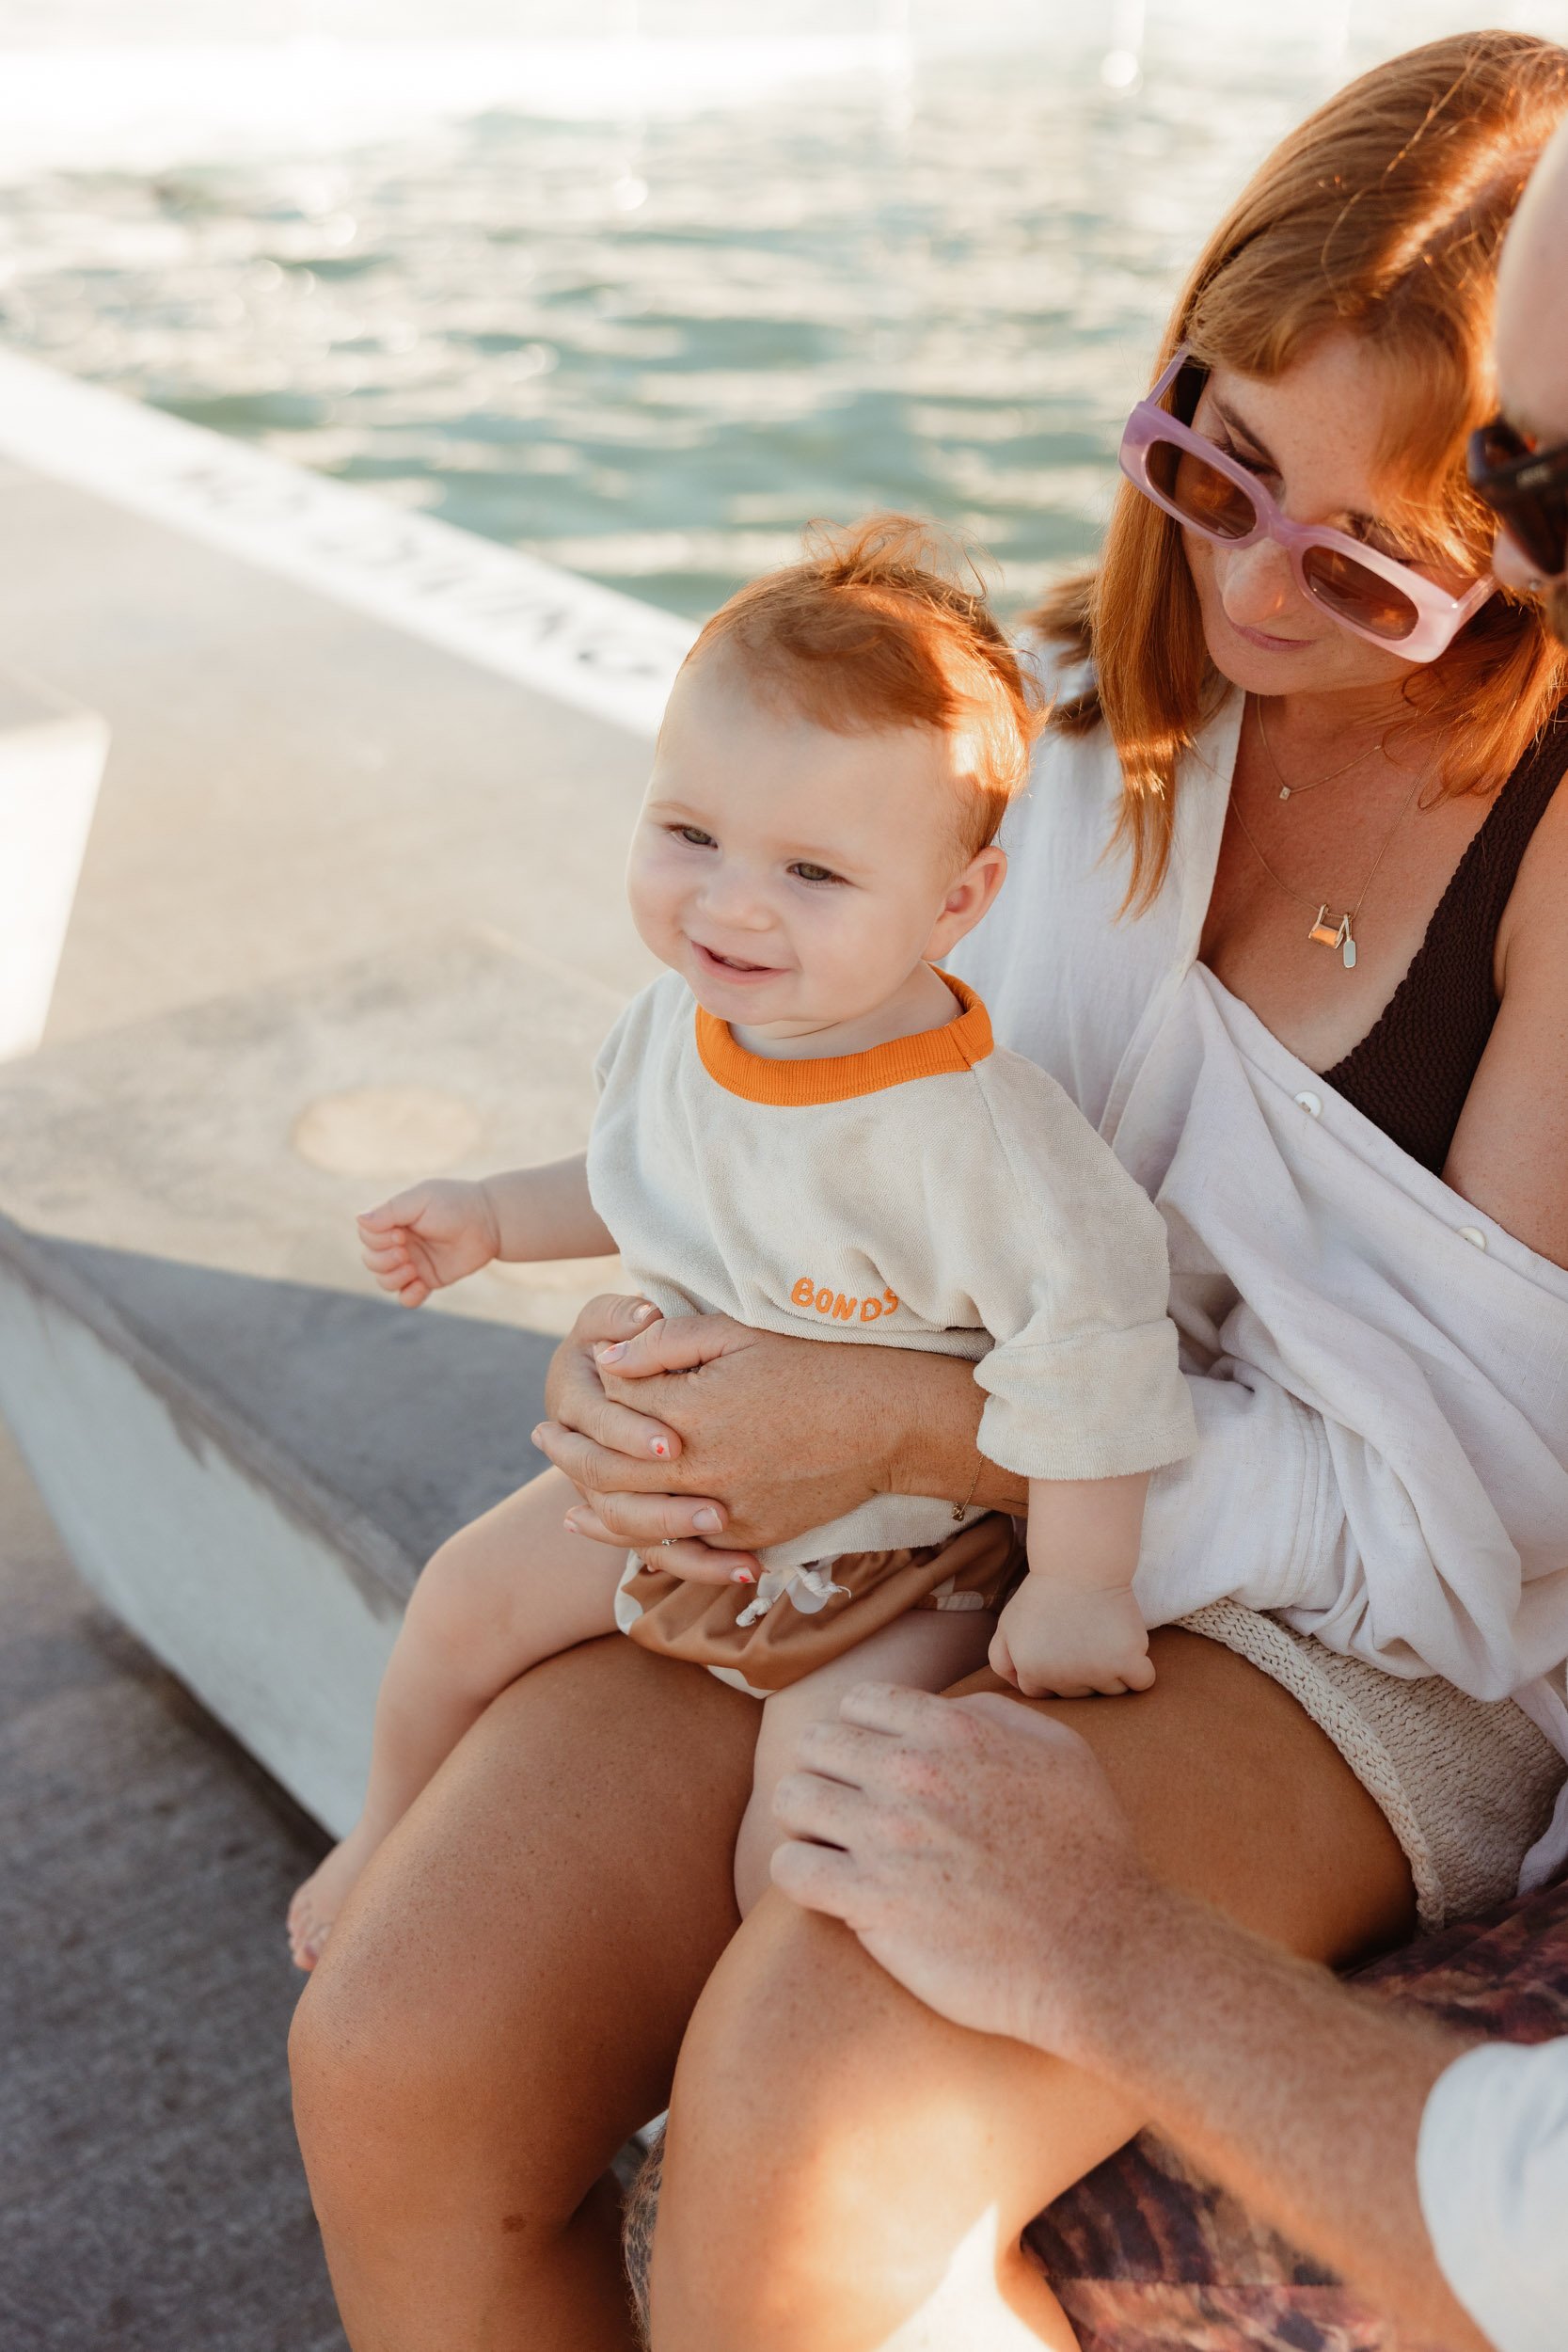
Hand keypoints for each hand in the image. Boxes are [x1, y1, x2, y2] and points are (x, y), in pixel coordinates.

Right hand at [357, 1179, 502, 1307]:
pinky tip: (421, 1286)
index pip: (366, 1236)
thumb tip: (358, 1219)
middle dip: (382, 1260)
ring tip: (414, 1269)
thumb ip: (390, 1210)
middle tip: (406, 1252)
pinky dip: (408, 1297)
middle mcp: (399, 1242)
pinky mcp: (429, 1279)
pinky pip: (407, 1298)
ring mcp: (413, 1263)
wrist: (490, 1222)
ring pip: (384, 1281)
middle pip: (370, 1260)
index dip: (376, 1240)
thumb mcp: (421, 1199)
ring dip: (393, 1279)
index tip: (400, 1233)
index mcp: (394, 1220)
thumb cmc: (455, 1204)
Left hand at [535, 1301, 907, 1582]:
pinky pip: (684, 1551)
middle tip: (541, 1437)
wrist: (889, 1423)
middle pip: (609, 1469)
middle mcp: (704, 1468)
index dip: (594, 1388)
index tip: (578, 1374)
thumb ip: (667, 1343)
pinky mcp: (750, 1538)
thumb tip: (606, 1359)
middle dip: (568, 1450)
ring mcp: (727, 1511)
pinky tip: (623, 1533)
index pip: (617, 1403)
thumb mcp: (739, 1333)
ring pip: (636, 1523)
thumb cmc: (816, 1365)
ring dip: (594, 1510)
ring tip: (568, 1500)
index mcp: (695, 1411)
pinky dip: (645, 1543)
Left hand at [770, 1684, 1164, 2055]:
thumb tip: (947, 1709)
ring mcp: (887, 1838)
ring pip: (791, 1798)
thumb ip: (997, 1715)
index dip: (861, 1734)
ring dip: (807, 1820)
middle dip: (827, 1771)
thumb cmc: (1089, 1851)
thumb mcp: (1062, 1753)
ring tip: (834, 1845)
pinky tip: (831, 1888)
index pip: (857, 1702)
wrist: (1099, 1948)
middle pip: (815, 1743)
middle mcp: (912, 1774)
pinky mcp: (871, 1903)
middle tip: (849, 1808)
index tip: (873, 1767)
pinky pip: (790, 1868)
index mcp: (953, 1731)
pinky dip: (800, 1874)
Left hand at [989, 1574, 1154, 1698]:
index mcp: (1032, 1672)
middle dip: (1079, 1672)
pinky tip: (1128, 1648)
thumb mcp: (1007, 1624)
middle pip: (1079, 1694)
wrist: (1078, 1564)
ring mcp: (1097, 1672)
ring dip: (1111, 1671)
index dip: (1051, 1670)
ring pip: (1112, 1691)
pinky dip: (1140, 1671)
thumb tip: (1019, 1689)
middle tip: (1080, 1635)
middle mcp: (1063, 1678)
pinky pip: (1142, 1682)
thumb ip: (1001, 1660)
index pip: (1043, 1694)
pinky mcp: (1127, 1660)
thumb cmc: (1043, 1593)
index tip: (1058, 1646)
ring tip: (1102, 1635)